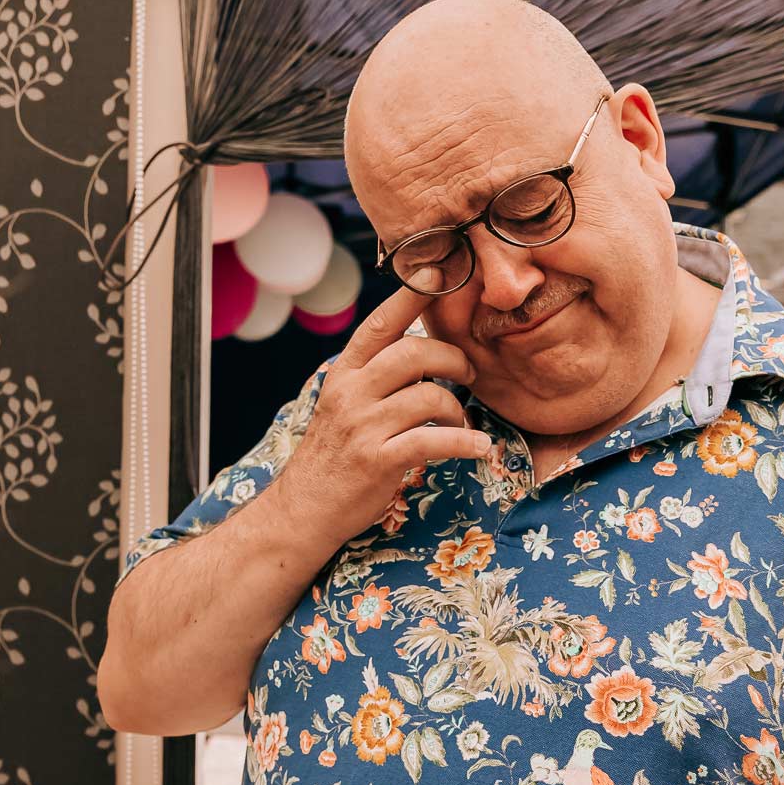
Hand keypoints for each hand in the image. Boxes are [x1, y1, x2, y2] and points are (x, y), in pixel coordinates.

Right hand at [269, 284, 491, 551]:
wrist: (303, 510)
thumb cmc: (332, 456)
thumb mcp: (344, 406)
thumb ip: (375, 379)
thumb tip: (422, 352)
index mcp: (344, 374)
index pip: (379, 325)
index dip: (410, 296)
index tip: (437, 274)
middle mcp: (351, 393)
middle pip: (413, 353)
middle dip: (453, 358)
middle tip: (469, 374)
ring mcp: (362, 427)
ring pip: (429, 397)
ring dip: (458, 410)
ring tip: (462, 423)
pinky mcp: (377, 460)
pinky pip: (434, 442)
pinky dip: (465, 443)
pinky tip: (479, 448)